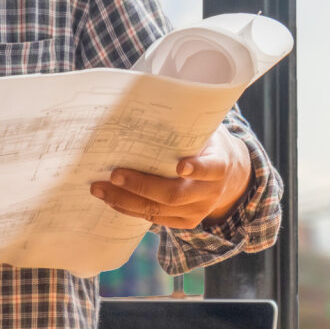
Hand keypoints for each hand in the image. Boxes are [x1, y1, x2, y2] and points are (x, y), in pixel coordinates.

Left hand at [90, 125, 251, 228]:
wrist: (229, 175)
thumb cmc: (207, 145)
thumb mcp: (205, 132)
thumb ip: (186, 128)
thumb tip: (144, 107)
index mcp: (220, 165)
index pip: (211, 168)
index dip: (197, 168)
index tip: (180, 165)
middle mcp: (210, 192)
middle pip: (174, 194)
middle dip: (141, 185)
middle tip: (114, 174)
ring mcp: (197, 211)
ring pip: (158, 210)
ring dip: (125, 200)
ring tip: (99, 189)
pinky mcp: (185, 222)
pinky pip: (154, 219)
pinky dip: (129, 209)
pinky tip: (111, 199)